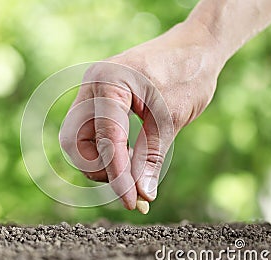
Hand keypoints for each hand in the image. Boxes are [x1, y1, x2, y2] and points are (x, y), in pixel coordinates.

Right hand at [59, 22, 222, 209]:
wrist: (195, 47)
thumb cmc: (188, 73)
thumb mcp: (171, 118)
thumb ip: (150, 157)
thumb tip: (141, 195)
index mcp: (108, 82)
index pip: (106, 139)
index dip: (118, 176)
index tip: (132, 202)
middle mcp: (92, 86)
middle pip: (76, 143)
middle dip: (100, 169)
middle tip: (130, 183)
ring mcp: (93, 92)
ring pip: (79, 141)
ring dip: (101, 162)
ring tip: (132, 170)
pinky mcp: (100, 100)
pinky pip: (90, 132)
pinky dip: (104, 151)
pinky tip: (128, 157)